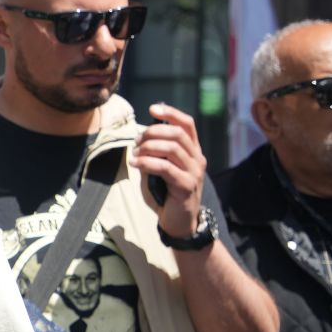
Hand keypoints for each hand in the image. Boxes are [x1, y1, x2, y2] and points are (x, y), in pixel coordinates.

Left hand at [133, 102, 205, 237]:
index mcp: (193, 151)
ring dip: (148, 148)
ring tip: (134, 154)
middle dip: (152, 132)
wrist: (179, 222)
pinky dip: (147, 162)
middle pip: (177, 133)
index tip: (152, 109)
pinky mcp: (187, 186)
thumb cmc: (166, 193)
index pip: (187, 124)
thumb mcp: (161, 168)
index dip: (171, 113)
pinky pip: (166, 167)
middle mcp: (197, 159)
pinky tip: (135, 163)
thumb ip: (156, 152)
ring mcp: (194, 172)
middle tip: (136, 141)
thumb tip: (141, 136)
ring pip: (171, 148)